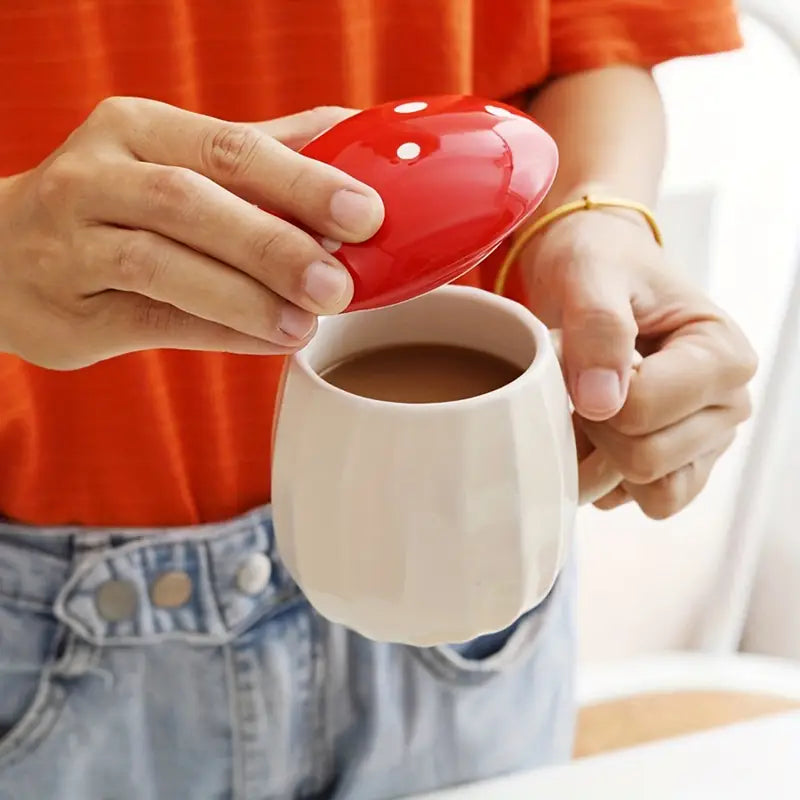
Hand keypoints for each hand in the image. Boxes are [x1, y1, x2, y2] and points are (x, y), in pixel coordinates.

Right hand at [0, 99, 382, 368]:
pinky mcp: (72, 309)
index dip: (301, 181)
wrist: (4, 252)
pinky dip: (218, 332)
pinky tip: (269, 342)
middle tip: (339, 283)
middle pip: (192, 202)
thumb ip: (262, 152)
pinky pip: (152, 320)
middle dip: (273, 244)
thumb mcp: (177, 159)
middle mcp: (98, 176)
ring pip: (163, 265)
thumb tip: (357, 136)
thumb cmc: (118, 202)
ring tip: (306, 323)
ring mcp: (74, 243)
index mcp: (140, 129)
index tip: (365, 214)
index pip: (229, 146)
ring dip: (245, 297)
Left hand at [521, 205, 756, 518]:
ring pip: (649, 491)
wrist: (596, 272)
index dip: (593, 392)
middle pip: (645, 461)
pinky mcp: (677, 464)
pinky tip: (590, 429)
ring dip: (599, 456)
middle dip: (595, 425)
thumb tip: (601, 403)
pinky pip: (636, 501)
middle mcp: (727, 405)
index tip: (582, 356)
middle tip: (581, 379)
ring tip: (587, 404)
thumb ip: (598, 326)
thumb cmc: (600, 265)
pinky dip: (602, 475)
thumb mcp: (590, 275)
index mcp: (723, 355)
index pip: (643, 411)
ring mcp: (704, 440)